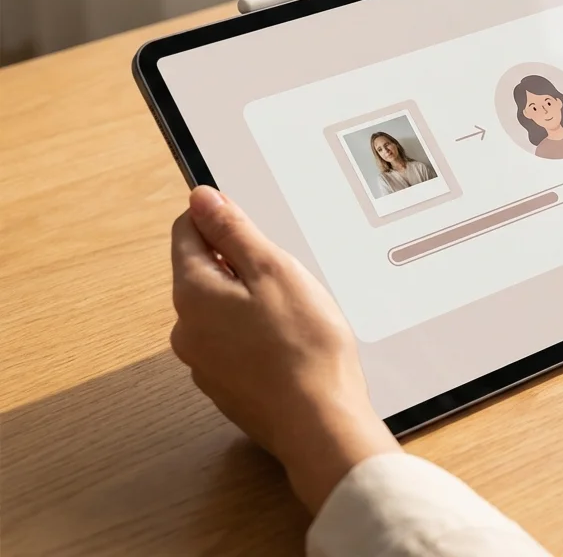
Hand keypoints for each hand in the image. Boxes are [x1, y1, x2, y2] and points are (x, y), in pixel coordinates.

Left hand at [170, 187, 400, 512]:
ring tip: (296, 315)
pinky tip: (291, 344)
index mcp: (192, 293)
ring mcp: (203, 362)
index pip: (186, 232)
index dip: (221, 219)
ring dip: (252, 301)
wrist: (319, 421)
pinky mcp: (226, 386)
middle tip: (288, 277)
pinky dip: (258, 335)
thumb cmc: (304, 346)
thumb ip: (232, 231)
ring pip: (222, 310)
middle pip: (205, 272)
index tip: (255, 226)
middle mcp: (186, 329)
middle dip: (243, 265)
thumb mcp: (273, 270)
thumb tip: (200, 198)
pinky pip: (235, 343)